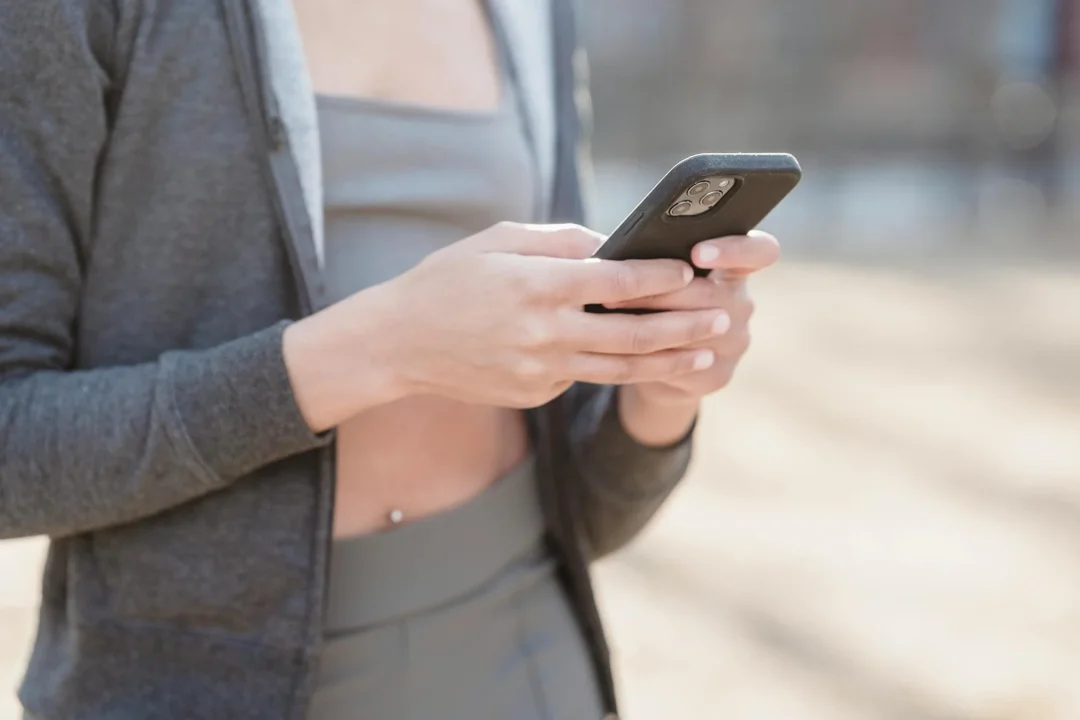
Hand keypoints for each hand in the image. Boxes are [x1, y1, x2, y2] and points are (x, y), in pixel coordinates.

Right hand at [285, 222, 730, 430]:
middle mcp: (544, 332)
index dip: (660, 275)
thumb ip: (558, 241)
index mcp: (537, 285)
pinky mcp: (533, 393)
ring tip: (706, 355)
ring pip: (618, 368)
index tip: (691, 269)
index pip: (616, 281)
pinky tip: (648, 362)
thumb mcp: (497, 241)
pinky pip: (582, 377)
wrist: (399, 344)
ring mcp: (539, 369)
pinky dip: (614, 368)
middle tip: (722, 319)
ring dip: (667, 361)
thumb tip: (610, 243)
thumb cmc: (448, 280)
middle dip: (684, 326)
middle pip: (631, 332)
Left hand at [611, 231, 779, 444]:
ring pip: (697, 330)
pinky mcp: (718, 375)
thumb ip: (655, 254)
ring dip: (651, 320)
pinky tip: (623, 344)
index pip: (761, 251)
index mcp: (735, 268)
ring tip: (609, 309)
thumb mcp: (661, 271)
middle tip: (619, 286)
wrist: (656, 359)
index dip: (735, 250)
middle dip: (664, 290)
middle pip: (714, 294)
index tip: (698, 252)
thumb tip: (618, 244)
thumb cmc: (655, 299)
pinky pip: (685, 364)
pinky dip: (652, 352)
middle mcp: (742, 304)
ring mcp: (735, 342)